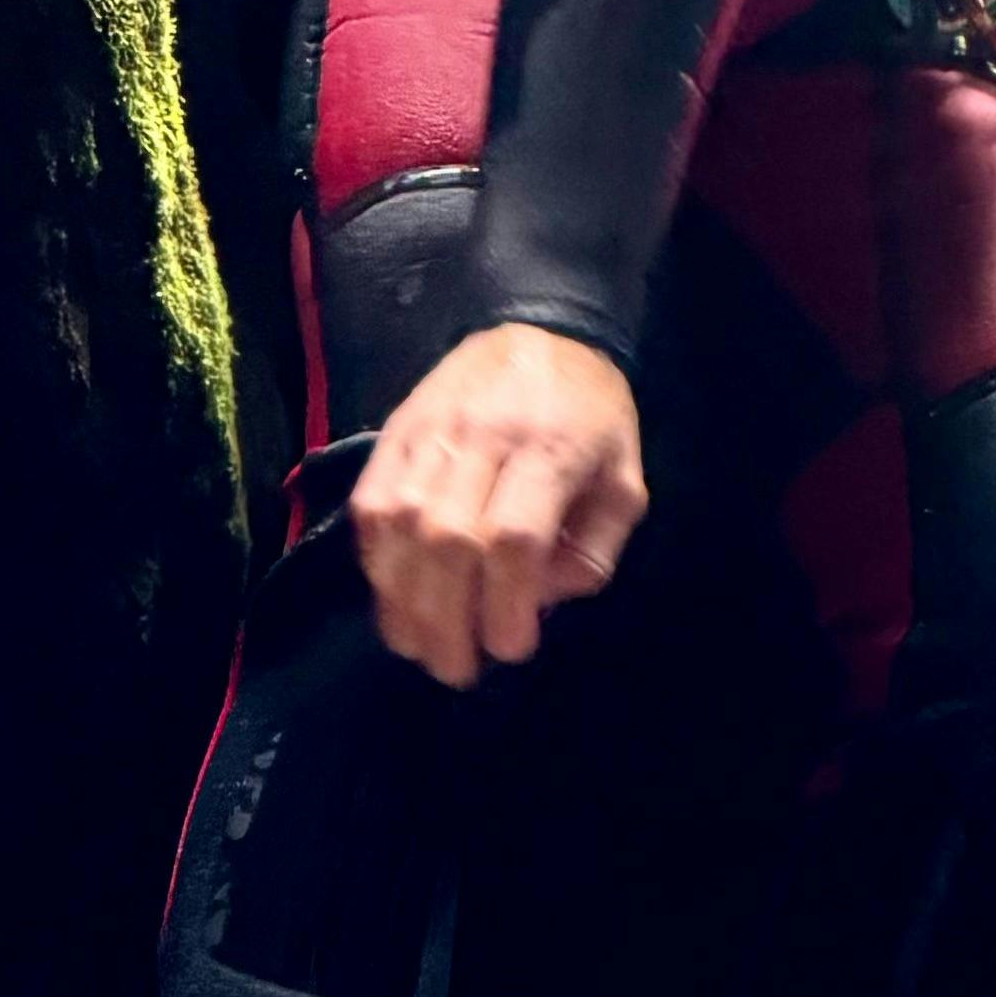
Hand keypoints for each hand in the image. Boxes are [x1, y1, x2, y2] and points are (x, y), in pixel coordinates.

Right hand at [351, 325, 646, 687]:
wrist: (541, 327)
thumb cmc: (592, 416)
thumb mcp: (625, 480)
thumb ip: (594, 547)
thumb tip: (543, 600)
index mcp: (552, 450)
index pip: (513, 538)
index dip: (505, 604)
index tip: (511, 649)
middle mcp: (484, 439)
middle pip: (448, 540)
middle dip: (446, 618)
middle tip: (455, 668)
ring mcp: (432, 433)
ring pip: (399, 524)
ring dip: (401, 599)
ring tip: (417, 645)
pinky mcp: (396, 431)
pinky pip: (370, 502)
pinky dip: (375, 558)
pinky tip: (391, 596)